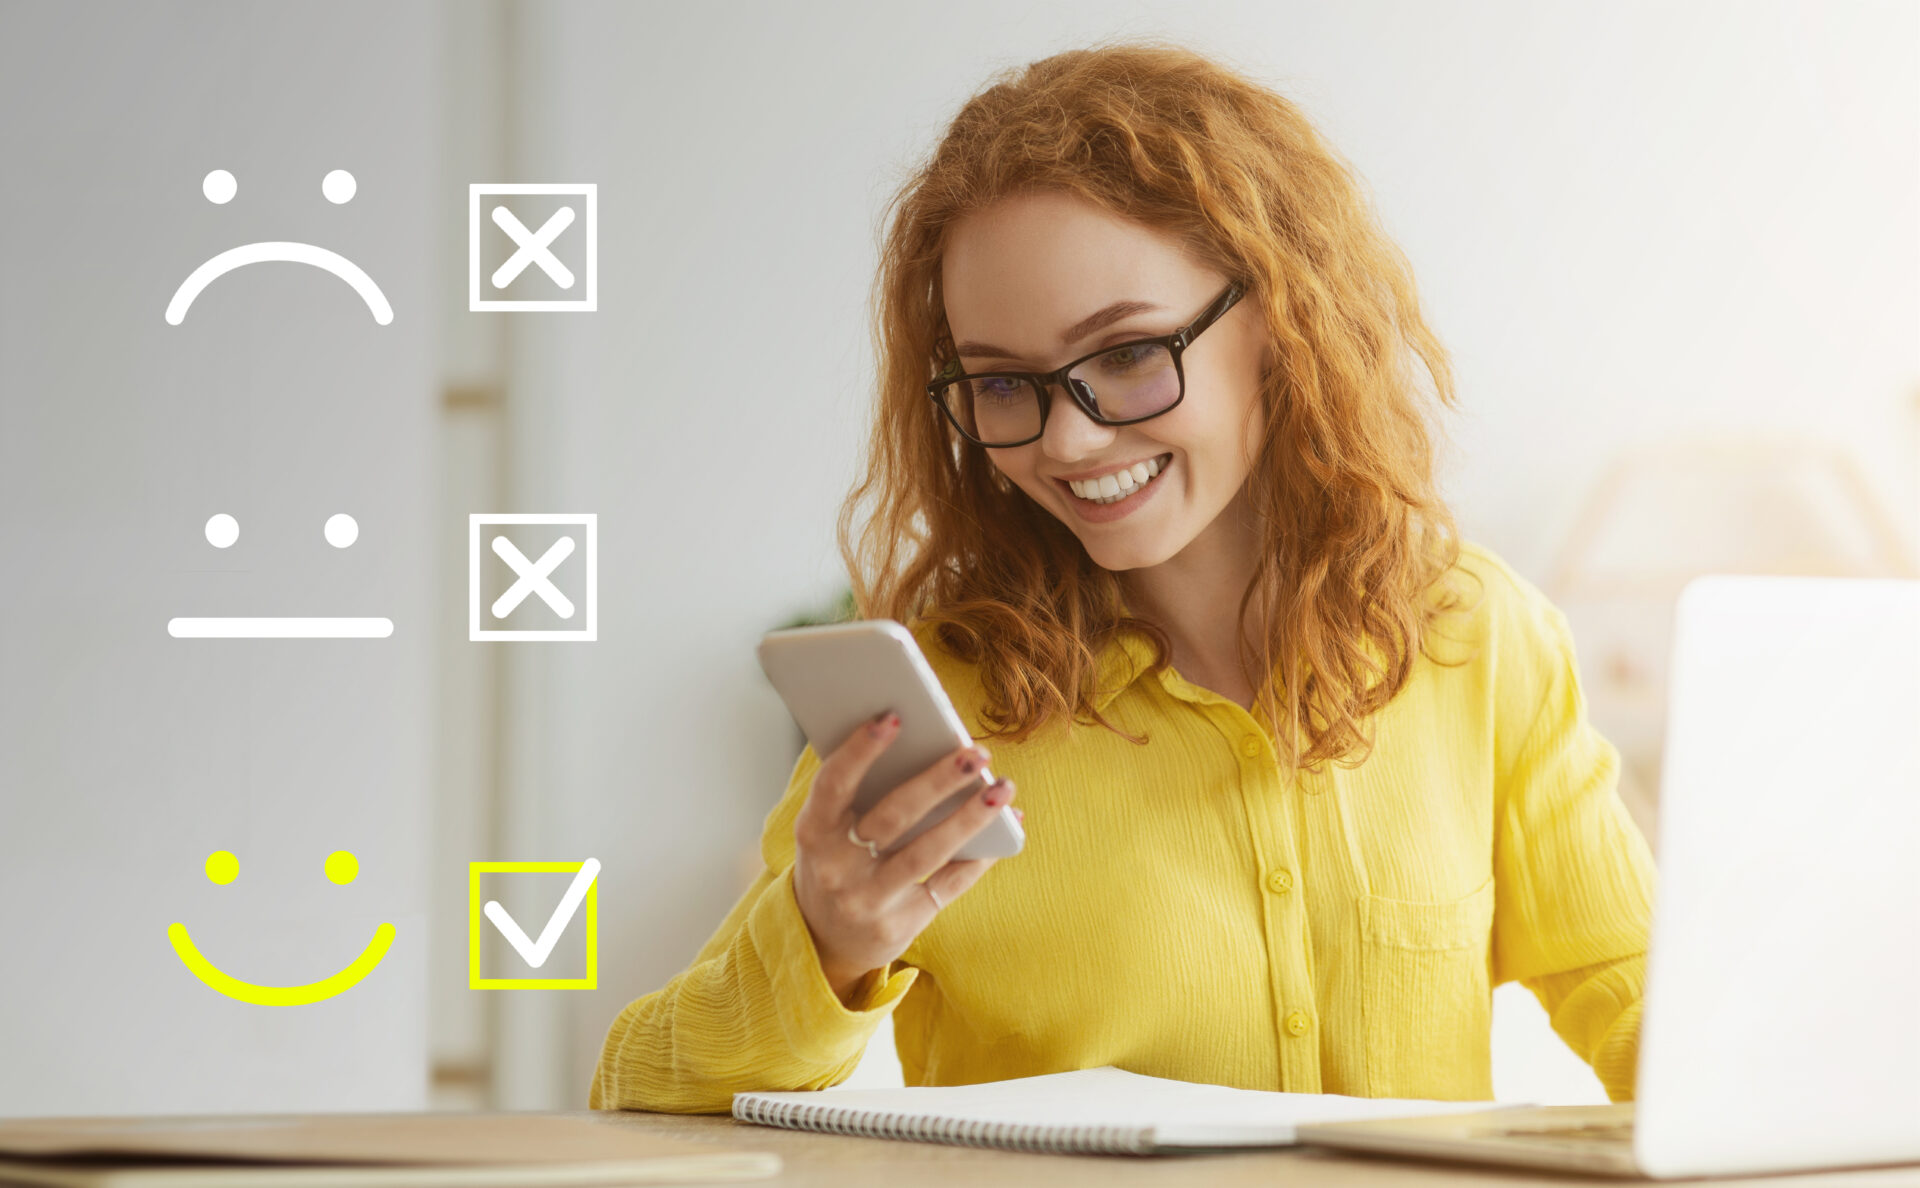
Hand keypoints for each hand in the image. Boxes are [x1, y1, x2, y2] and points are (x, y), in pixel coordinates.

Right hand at [791, 710, 1017, 1005]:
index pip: (834, 784)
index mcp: (813, 832)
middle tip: (975, 752)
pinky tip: (1007, 826)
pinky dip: (981, 854)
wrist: (824, 939)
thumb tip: (922, 741)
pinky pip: (949, 884)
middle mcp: (836, 868)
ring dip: (970, 818)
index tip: (893, 717)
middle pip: (894, 816)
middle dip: (938, 780)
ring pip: (927, 851)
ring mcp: (867, 900)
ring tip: (1003, 788)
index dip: (861, 750)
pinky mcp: (898, 925)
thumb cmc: (837, 861)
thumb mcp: (829, 830)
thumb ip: (860, 793)